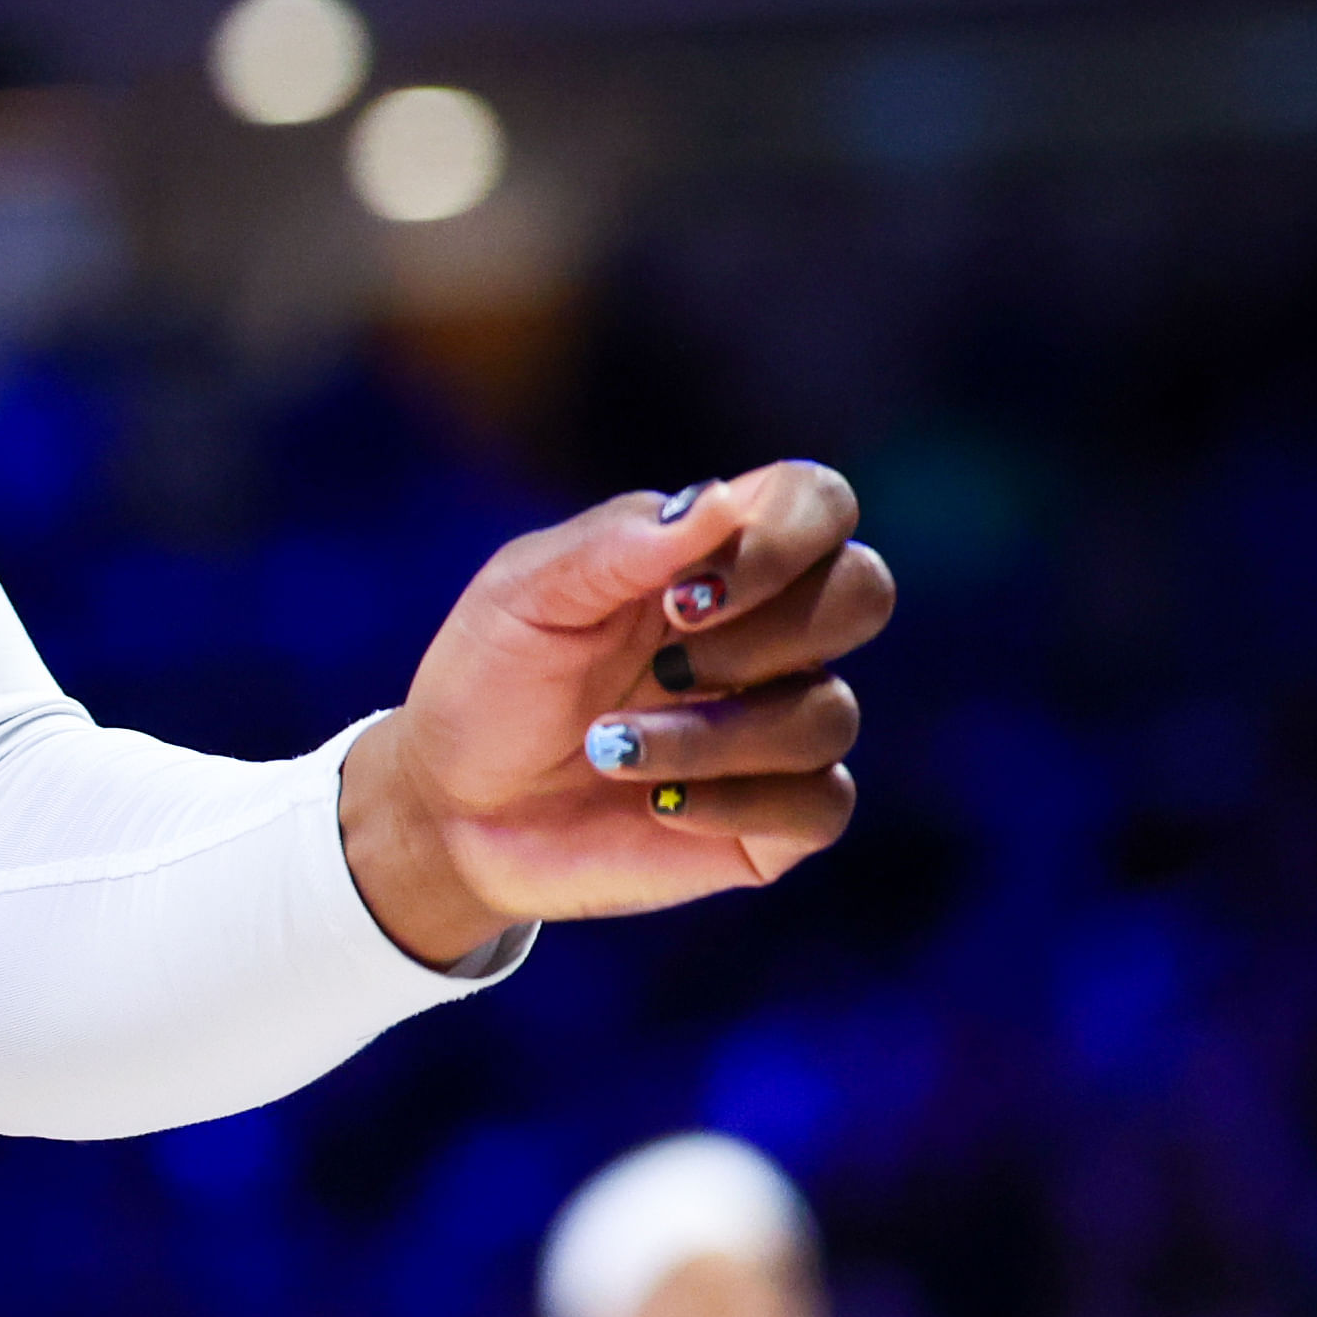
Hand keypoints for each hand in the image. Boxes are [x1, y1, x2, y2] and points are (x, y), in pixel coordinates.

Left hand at [337, 464, 892, 965]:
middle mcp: (767, 633)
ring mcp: (778, 723)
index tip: (686, 595)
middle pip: (864, 592)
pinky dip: (734, 802)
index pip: (815, 502)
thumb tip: (722, 498)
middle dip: (766, 634)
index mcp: (713, 557)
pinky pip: (821, 804)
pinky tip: (658, 803)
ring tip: (606, 749)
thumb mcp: (525, 597)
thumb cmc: (488, 680)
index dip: (785, 537)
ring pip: (829, 713)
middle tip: (664, 667)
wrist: (452, 807)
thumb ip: (620, 544)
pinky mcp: (777, 818)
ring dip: (709, 734)